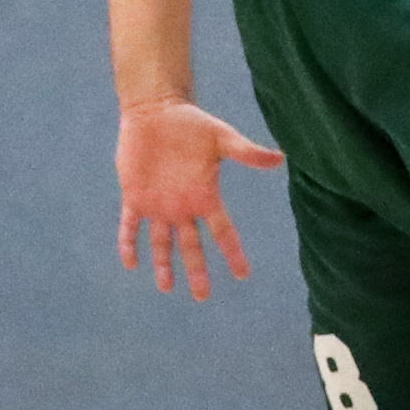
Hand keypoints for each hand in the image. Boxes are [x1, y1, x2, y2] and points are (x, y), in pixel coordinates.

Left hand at [117, 100, 283, 300]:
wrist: (156, 113)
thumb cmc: (192, 123)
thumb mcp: (223, 138)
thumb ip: (247, 152)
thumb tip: (281, 158)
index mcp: (206, 196)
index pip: (223, 232)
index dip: (233, 253)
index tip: (243, 274)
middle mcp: (184, 206)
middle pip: (192, 246)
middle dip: (197, 271)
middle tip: (203, 296)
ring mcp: (158, 204)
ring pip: (162, 242)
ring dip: (163, 265)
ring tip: (166, 288)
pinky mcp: (134, 197)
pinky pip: (130, 226)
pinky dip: (129, 243)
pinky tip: (130, 262)